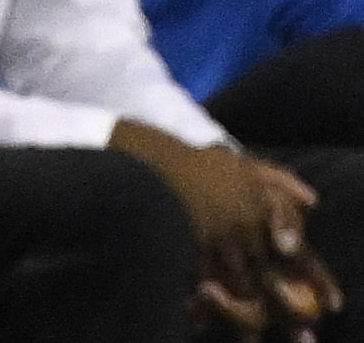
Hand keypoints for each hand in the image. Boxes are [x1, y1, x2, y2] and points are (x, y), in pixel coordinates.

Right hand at [113, 123, 341, 337]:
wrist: (149, 161)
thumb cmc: (199, 164)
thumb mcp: (242, 164)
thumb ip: (279, 180)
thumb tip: (314, 202)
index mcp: (261, 210)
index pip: (299, 251)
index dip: (319, 279)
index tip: (335, 305)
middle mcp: (244, 231)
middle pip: (273, 279)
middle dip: (288, 310)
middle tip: (304, 337)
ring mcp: (216, 243)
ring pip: (242, 289)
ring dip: (249, 315)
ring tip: (253, 339)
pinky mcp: (190, 250)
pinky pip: (204, 284)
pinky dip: (203, 305)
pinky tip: (202, 320)